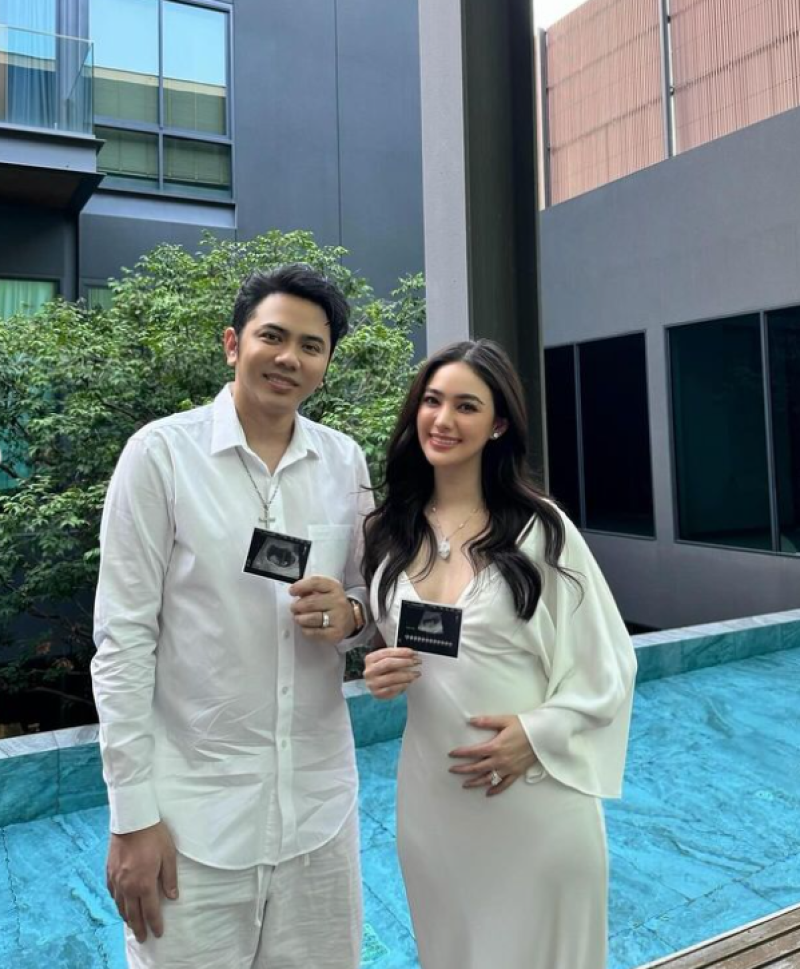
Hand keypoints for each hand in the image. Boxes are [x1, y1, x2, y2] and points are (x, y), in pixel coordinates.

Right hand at [106, 821, 177, 942]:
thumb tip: (172, 897)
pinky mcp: (109, 872)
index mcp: (144, 884)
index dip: (155, 924)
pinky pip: (112, 893)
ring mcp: (116, 880)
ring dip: (127, 917)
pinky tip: (120, 904)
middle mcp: (128, 886)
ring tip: (132, 924)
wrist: (132, 820)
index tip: (157, 934)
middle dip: (139, 928)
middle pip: (133, 914)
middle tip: (143, 937)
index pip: (150, 911)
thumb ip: (169, 878)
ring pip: (120, 906)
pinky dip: (117, 903)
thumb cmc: (153, 835)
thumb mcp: (168, 855)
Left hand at [289, 576, 355, 641]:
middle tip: (294, 608)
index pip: (315, 583)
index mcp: (334, 587)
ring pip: (311, 618)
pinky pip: (313, 632)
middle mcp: (338, 601)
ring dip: (299, 618)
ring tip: (298, 618)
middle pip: (310, 603)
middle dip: (297, 606)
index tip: (292, 591)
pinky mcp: (335, 633)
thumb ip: (310, 589)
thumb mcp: (325, 590)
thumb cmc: (331, 603)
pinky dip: (305, 629)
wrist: (350, 619)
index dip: (301, 586)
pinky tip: (306, 627)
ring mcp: (338, 618)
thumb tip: (295, 592)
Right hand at [364, 647, 420, 699]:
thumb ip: (397, 656)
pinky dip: (403, 685)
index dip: (401, 652)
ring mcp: (373, 683)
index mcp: (370, 659)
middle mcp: (370, 671)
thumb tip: (412, 656)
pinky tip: (408, 682)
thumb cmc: (383, 671)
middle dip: (405, 662)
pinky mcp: (378, 693)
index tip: (413, 653)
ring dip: (407, 675)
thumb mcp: (386, 660)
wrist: (375, 685)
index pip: (387, 652)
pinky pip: (393, 689)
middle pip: (389, 663)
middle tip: (416, 662)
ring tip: (416, 673)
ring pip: (392, 677)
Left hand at [448, 715, 538, 795]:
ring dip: (475, 782)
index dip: (461, 753)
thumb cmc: (524, 726)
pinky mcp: (516, 773)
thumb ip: (487, 721)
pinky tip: (488, 793)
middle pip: (477, 767)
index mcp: (496, 746)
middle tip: (452, 770)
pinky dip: (496, 789)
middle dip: (463, 769)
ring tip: (465, 784)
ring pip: (488, 778)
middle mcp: (500, 760)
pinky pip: (504, 784)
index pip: (474, 752)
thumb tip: (470, 720)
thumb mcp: (504, 720)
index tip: (451, 754)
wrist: (543, 736)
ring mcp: (508, 768)